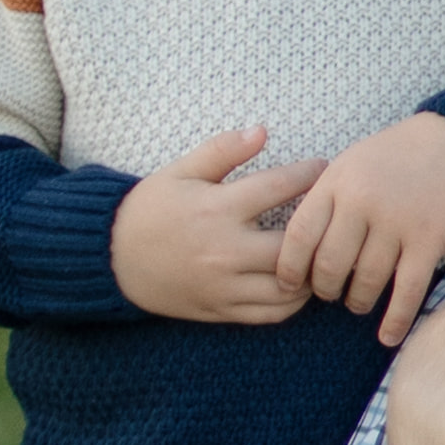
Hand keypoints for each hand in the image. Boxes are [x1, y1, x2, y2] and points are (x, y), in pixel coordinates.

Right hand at [111, 123, 304, 324]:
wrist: (110, 257)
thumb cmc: (150, 209)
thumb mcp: (180, 171)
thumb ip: (222, 150)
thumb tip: (263, 131)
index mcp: (216, 209)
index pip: (278, 187)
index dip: (308, 175)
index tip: (324, 169)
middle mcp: (224, 250)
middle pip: (292, 246)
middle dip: (319, 230)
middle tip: (333, 218)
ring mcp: (224, 285)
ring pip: (288, 288)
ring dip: (311, 272)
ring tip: (320, 253)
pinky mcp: (220, 310)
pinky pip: (271, 314)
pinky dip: (293, 301)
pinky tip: (299, 283)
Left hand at [270, 110, 444, 326]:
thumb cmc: (401, 155)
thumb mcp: (353, 162)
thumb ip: (327, 197)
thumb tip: (301, 247)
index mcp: (336, 181)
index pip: (299, 235)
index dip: (290, 268)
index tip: (290, 284)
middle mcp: (362, 201)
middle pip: (330, 265)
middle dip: (325, 289)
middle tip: (330, 294)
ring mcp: (396, 221)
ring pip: (366, 280)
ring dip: (359, 301)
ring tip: (359, 303)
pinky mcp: (429, 240)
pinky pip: (406, 290)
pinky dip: (396, 319)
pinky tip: (388, 336)